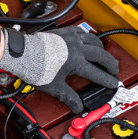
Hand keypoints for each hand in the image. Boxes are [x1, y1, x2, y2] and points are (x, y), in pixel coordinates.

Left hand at [0, 27, 118, 112]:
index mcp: (75, 62)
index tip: (113, 83)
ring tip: (104, 55)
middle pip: (101, 55)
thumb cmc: (36, 68)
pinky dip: (89, 38)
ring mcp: (71, 39)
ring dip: (101, 49)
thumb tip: (76, 106)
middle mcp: (76, 48)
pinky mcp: (65, 32)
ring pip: (94, 41)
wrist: (23, 53)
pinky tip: (88, 41)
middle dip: (110, 63)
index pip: (97, 73)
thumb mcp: (54, 86)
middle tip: (114, 69)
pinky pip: (83, 33)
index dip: (107, 79)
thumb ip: (68, 97)